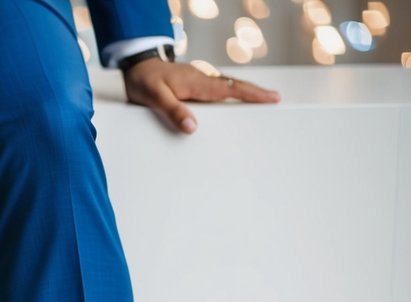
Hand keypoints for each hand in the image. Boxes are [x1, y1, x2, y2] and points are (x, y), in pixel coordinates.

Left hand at [121, 60, 279, 134]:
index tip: (271, 98)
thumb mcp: (155, 97)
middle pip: (234, 86)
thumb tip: (192, 127)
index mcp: (197, 83)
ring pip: (226, 87)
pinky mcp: (192, 84)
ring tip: (261, 101)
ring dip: (243, 93)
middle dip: (255, 93)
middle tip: (275, 99)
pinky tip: (232, 101)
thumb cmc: (144, 80)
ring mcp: (198, 81)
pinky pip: (215, 90)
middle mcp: (201, 80)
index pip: (229, 89)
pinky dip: (228, 93)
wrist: (135, 66)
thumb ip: (173, 111)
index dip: (251, 95)